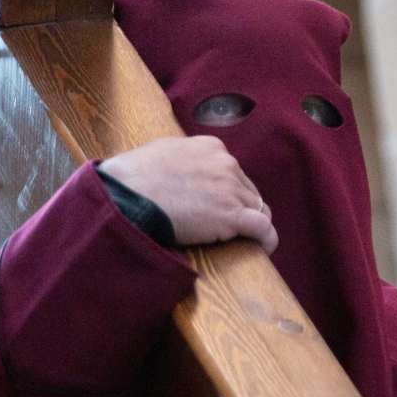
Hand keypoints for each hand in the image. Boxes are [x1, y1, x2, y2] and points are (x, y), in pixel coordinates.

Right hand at [100, 136, 277, 254]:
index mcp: (211, 148)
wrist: (129, 193)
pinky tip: (264, 248)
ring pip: (258, 208)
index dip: (228, 190)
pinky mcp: (232, 215)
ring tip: (246, 240)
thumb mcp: (162, 153)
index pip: (232, 171)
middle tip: (227, 225)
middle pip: (247, 189)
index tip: (217, 203)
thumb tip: (179, 169)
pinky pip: (263, 228)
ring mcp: (231, 189)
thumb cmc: (133, 177)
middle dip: (240, 206)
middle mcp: (226, 164)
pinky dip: (267, 239)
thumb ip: (181, 159)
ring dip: (252, 223)